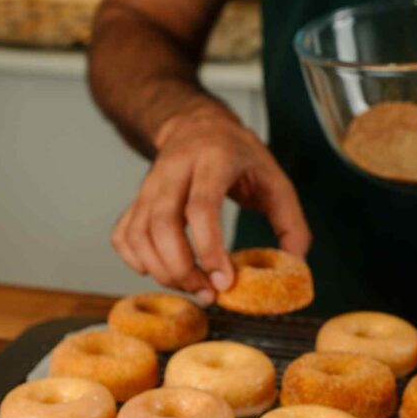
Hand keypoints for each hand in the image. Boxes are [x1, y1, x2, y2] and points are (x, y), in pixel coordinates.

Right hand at [111, 100, 310, 303]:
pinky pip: (123, 236)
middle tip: (206, 292)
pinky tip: (161, 270)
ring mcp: (148, 185)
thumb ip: (291, 223)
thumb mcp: (275, 179)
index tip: (223, 281)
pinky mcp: (135, 200)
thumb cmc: (238, 156)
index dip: (209, 249)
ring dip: (160, 271)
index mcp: (213, 160)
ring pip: (138, 234)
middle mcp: (174, 170)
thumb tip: (293, 265)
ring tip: (190, 286)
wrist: (197, 125)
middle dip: (181, 268)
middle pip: (161, 224)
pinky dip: (136, 261)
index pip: (201, 207)